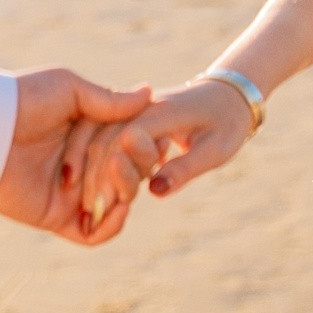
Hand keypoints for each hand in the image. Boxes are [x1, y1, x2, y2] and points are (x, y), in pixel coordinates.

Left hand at [0, 67, 152, 244]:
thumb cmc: (24, 100)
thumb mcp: (69, 89)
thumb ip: (108, 100)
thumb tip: (149, 94)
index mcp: (89, 133)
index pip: (132, 145)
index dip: (146, 144)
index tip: (154, 138)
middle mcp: (85, 164)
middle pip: (130, 175)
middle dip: (135, 168)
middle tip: (124, 157)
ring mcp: (73, 194)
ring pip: (117, 203)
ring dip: (124, 192)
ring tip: (115, 175)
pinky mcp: (58, 218)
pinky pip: (94, 236)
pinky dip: (110, 226)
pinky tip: (116, 209)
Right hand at [86, 74, 263, 217]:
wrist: (226, 94)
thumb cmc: (226, 124)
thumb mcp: (215, 149)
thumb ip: (185, 168)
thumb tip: (155, 191)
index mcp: (161, 112)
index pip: (124, 141)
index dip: (110, 175)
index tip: (102, 208)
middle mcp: (140, 107)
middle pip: (103, 141)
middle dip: (93, 180)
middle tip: (87, 217)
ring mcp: (131, 110)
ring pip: (96, 138)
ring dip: (86, 171)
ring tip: (86, 208)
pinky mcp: (127, 117)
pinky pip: (101, 136)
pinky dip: (91, 162)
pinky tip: (89, 190)